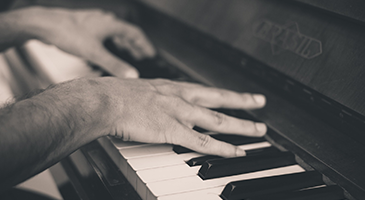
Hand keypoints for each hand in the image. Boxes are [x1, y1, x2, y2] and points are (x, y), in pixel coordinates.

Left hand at [25, 7, 155, 77]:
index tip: (150, 55)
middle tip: (139, 58)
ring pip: (113, 34)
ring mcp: (93, 23)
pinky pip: (102, 36)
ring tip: (124, 56)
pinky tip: (103, 52)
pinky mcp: (83, 27)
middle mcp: (104, 21)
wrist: (43, 24)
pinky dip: (108, 45)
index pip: (135, 34)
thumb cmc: (66, 32)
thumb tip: (132, 75)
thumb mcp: (94, 53)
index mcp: (111, 24)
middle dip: (133, 47)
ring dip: (120, 45)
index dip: (145, 45)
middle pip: (125, 34)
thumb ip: (114, 65)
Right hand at [74, 77, 266, 156]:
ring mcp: (179, 113)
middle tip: (259, 102)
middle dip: (242, 101)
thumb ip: (154, 97)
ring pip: (218, 120)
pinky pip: (204, 142)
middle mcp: (180, 97)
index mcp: (172, 87)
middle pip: (219, 99)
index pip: (205, 90)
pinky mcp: (173, 130)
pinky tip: (237, 151)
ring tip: (259, 129)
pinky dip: (223, 148)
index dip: (223, 93)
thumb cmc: (116, 96)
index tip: (237, 95)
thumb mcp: (141, 90)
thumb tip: (156, 103)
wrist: (105, 100)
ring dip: (241, 126)